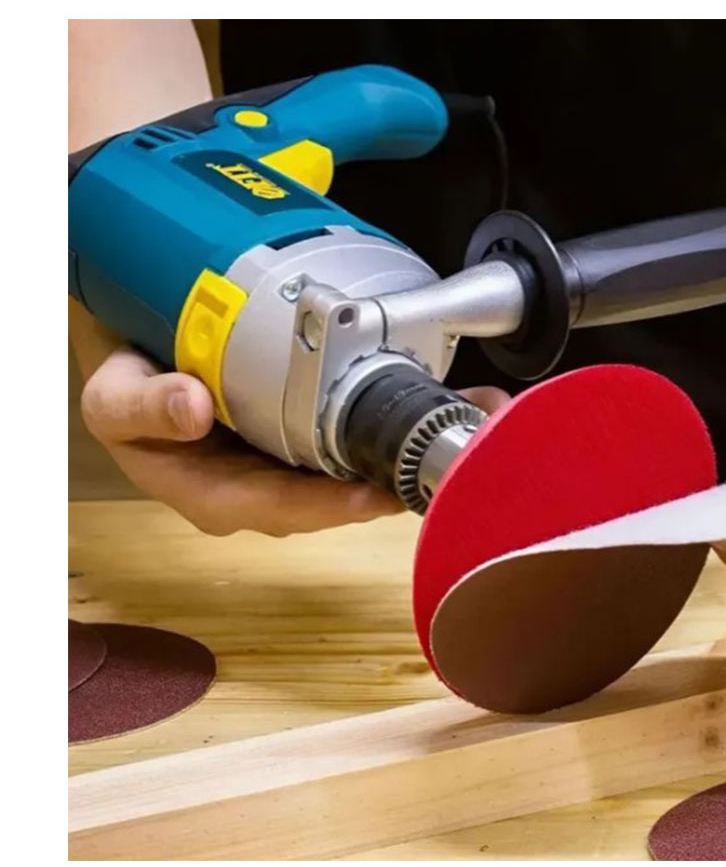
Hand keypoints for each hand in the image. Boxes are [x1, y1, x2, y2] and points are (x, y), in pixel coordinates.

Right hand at [80, 345, 509, 536]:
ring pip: (360, 466)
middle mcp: (266, 487)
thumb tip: (192, 408)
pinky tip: (441, 400)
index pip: (284, 510)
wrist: (140, 356)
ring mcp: (293, 461)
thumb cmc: (128, 389)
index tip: (375, 492)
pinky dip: (402, 422)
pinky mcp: (310, 432)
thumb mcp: (112, 400)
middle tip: (454, 455)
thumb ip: (141, 406)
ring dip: (417, 448)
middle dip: (399, 479)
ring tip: (472, 421)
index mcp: (219, 495)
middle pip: (340, 495)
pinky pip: (360, 434)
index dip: (332, 506)